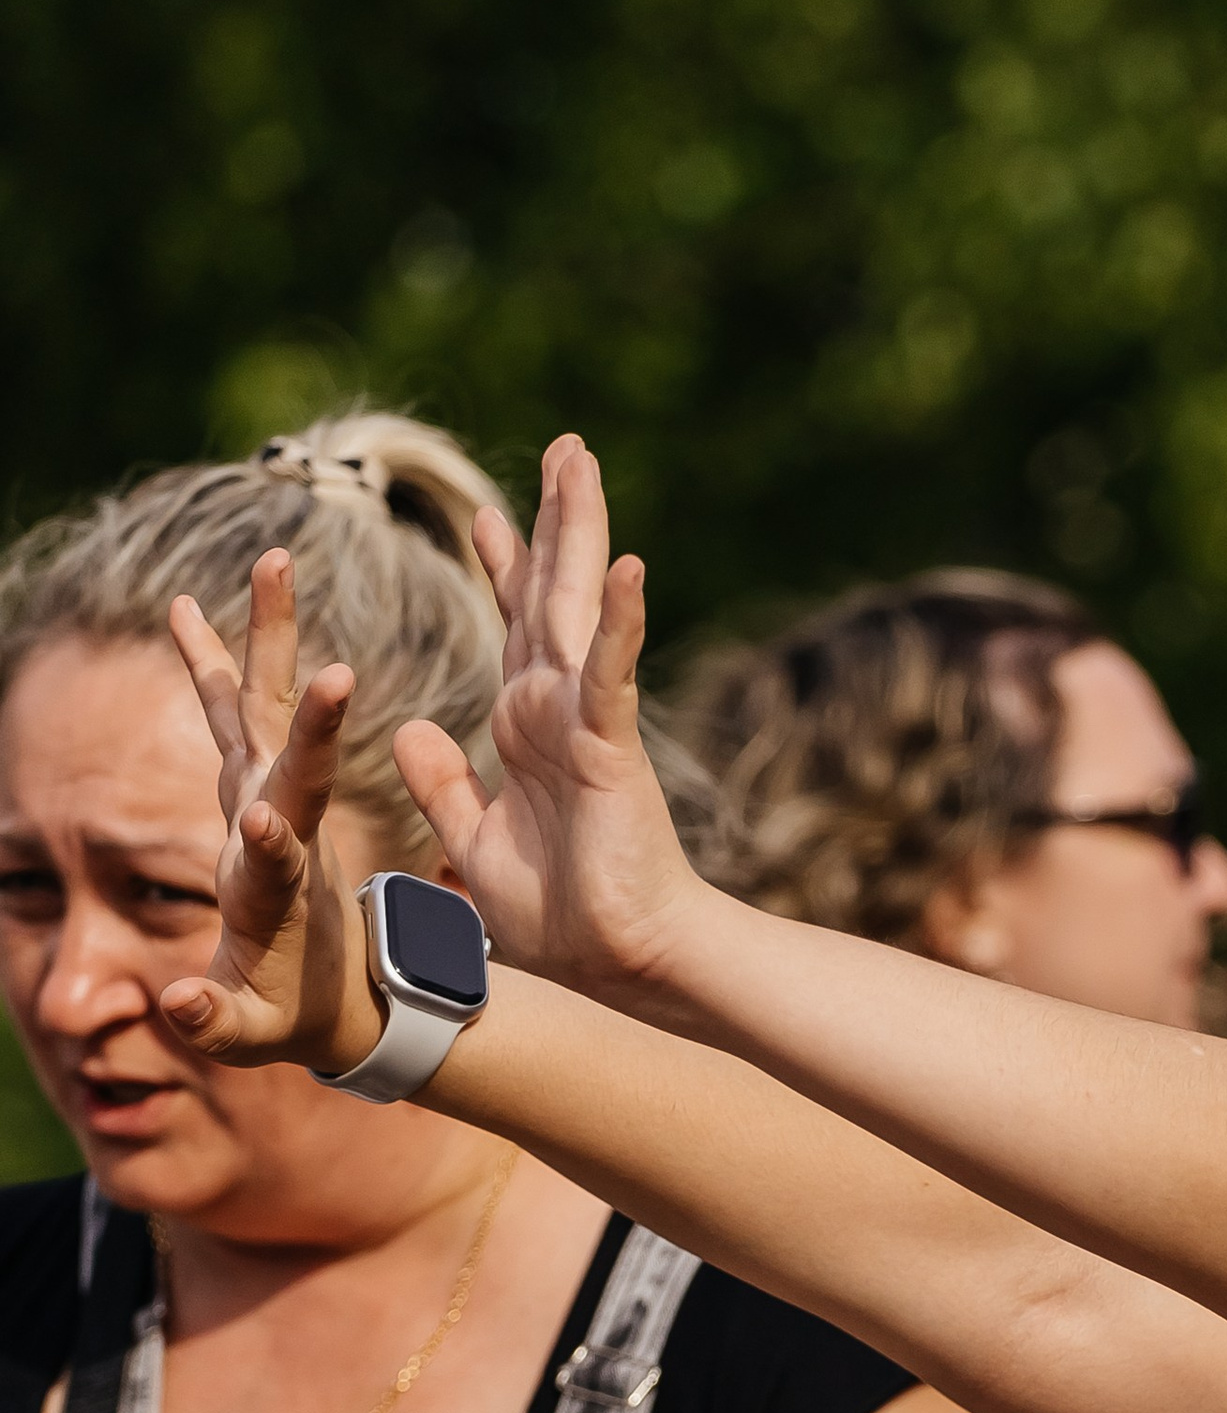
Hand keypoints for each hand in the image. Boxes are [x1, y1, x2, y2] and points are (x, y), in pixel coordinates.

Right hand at [157, 552, 375, 1076]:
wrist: (343, 994)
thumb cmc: (294, 1018)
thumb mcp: (257, 1034)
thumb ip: (218, 1020)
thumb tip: (179, 1003)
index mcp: (286, 895)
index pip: (284, 860)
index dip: (273, 842)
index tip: (269, 822)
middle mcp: (287, 832)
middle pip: (301, 762)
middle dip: (315, 715)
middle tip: (339, 661)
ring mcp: (273, 800)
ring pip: (273, 711)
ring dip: (270, 637)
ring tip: (275, 558)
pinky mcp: (256, 787)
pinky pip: (235, 714)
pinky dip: (213, 664)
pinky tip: (184, 605)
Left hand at [396, 433, 701, 1006]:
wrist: (617, 965)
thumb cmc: (562, 920)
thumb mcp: (476, 843)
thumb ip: (445, 786)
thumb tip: (414, 730)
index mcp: (527, 730)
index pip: (514, 629)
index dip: (503, 568)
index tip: (487, 514)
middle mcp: (557, 711)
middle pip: (551, 594)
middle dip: (554, 519)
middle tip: (565, 447)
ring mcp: (586, 722)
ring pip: (577, 607)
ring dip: (581, 532)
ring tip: (580, 460)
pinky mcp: (608, 747)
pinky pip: (609, 671)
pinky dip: (616, 619)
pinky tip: (626, 565)